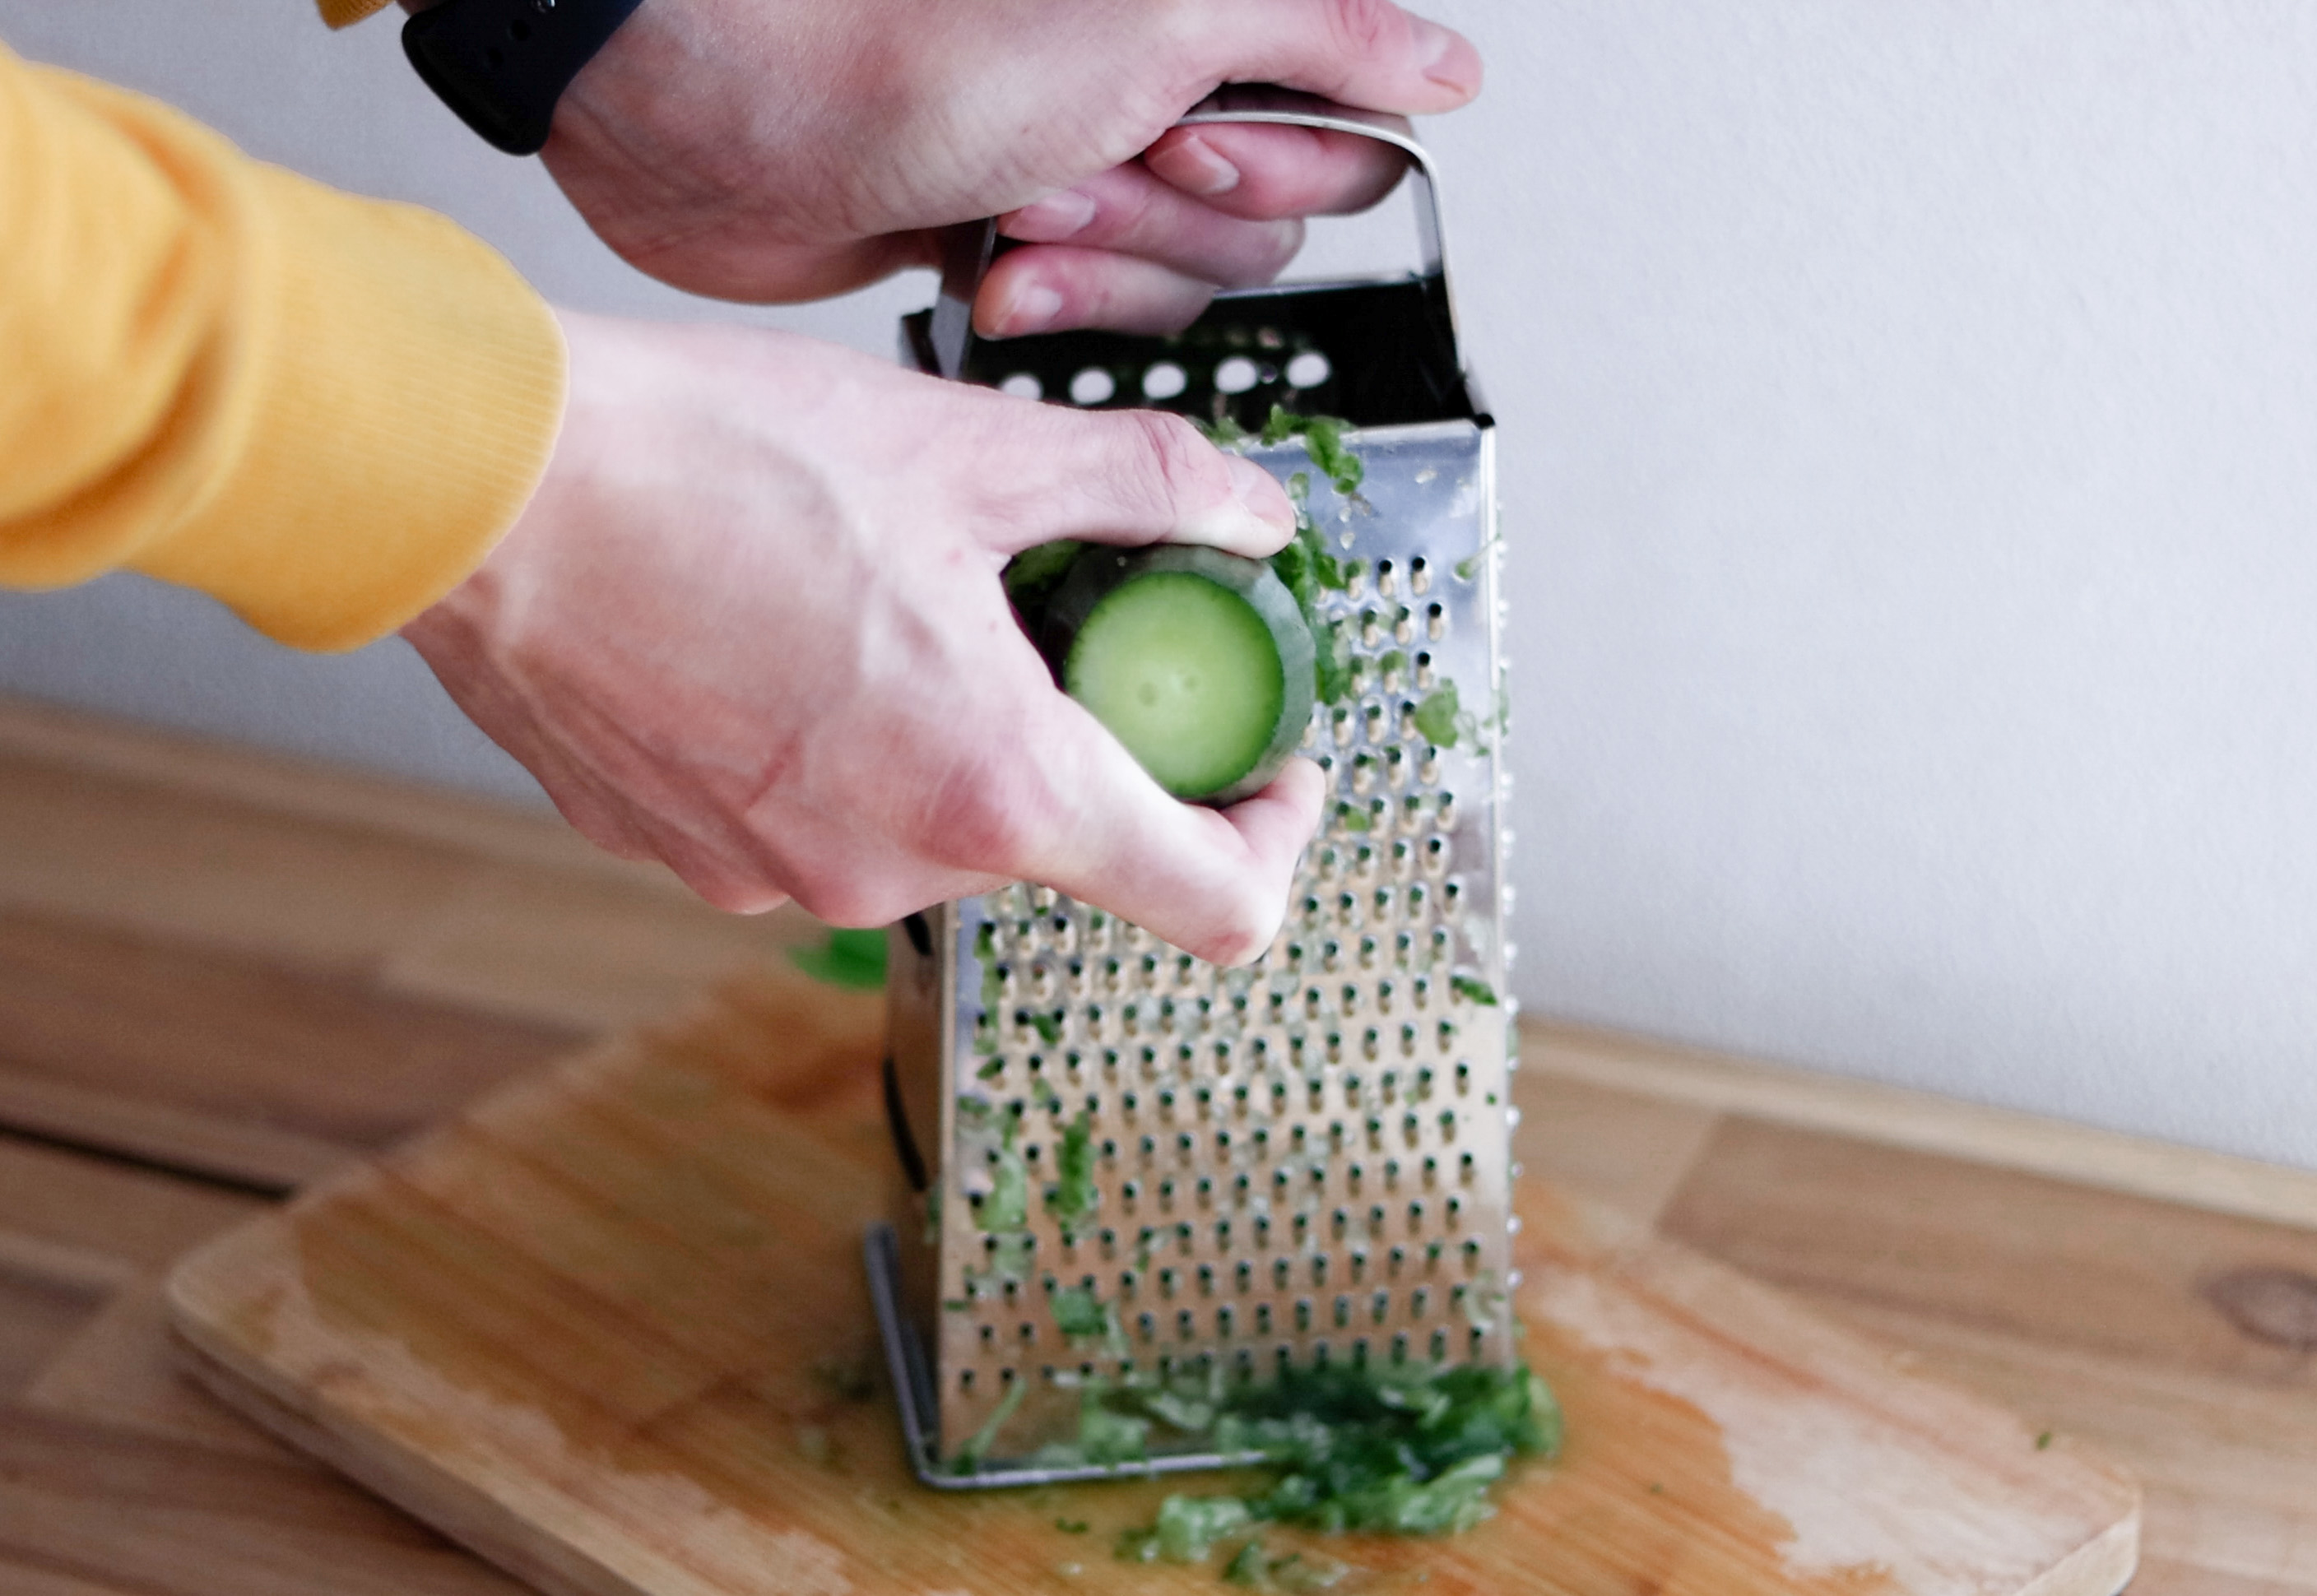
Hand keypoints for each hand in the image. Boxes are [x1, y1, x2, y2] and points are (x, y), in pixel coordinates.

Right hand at [401, 311, 1326, 963]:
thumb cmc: (712, 462)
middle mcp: (894, 869)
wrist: (484, 490)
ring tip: (903, 607)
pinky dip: (853, 749)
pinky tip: (798, 638)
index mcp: (996, 789)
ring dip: (962, 738)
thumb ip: (1146, 488)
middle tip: (1064, 612)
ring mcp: (782, 881)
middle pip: (1068, 842)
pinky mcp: (692, 860)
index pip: (1218, 903)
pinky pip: (826, 821)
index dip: (1276, 836)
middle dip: (1091, 737)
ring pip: (941, 829)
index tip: (1268, 761)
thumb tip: (1250, 512)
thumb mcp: (975, 450)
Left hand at [541, 0, 1480, 329]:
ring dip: (1099, 272)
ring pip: (1173, 288)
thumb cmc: (918, 47)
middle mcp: (1155, 90)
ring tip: (1016, 216)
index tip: (1190, 143)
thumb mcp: (1167, 23)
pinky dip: (1043, 309)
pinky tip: (983, 269)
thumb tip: (1449, 70)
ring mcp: (1082, 171)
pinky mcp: (1012, 242)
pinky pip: (1089, 319)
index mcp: (1207, 30)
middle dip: (1164, 224)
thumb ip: (1326, 43)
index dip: (1275, 171)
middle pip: (1259, 233)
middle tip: (1079, 172)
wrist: (744, 116)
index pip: (1341, 140)